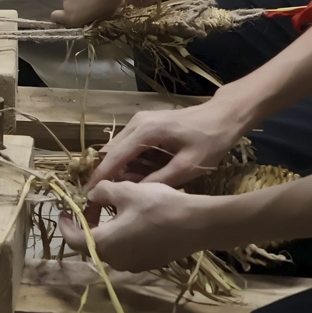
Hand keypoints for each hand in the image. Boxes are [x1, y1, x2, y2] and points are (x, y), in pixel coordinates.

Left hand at [61, 179, 222, 272]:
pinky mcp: (149, 263)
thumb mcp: (125, 190)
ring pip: (110, 247)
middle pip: (91, 244)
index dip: (65, 224)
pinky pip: (127, 250)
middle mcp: (115, 260)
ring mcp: (134, 265)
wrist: (198, 224)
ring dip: (106, 229)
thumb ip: (101, 192)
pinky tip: (133, 219)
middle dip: (87, 224)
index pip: (73, 239)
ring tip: (113, 209)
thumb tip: (92, 196)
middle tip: (91, 205)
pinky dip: (122, 236)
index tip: (65, 211)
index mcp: (104, 244)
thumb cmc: (158, 206)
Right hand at [91, 99, 249, 188]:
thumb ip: (160, 180)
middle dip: (107, 174)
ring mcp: (140, 120)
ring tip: (126, 189)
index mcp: (146, 131)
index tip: (87, 195)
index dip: (100, 177)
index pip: (114, 157)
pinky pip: (128, 144)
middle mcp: (137, 122)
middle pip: (111, 151)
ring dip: (119, 168)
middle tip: (111, 197)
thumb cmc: (211, 140)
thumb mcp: (189, 166)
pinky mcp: (145, 123)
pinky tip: (138, 175)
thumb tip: (135, 193)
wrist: (225, 115)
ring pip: (118, 148)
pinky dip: (128, 161)